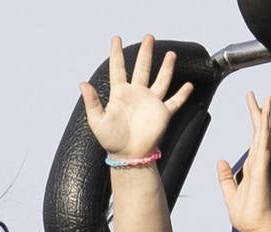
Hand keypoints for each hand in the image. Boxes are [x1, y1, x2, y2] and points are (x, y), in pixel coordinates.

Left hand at [81, 34, 193, 159]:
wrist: (129, 156)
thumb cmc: (111, 141)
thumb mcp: (97, 120)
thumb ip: (92, 101)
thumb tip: (82, 83)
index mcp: (120, 94)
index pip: (118, 68)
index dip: (116, 54)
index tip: (116, 39)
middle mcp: (137, 95)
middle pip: (142, 68)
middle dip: (145, 52)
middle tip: (148, 37)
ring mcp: (151, 103)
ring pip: (160, 80)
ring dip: (166, 67)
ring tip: (170, 53)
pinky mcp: (162, 114)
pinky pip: (174, 102)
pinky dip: (182, 94)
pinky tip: (188, 85)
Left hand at [216, 92, 270, 231]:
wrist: (253, 227)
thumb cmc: (246, 215)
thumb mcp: (229, 192)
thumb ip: (225, 176)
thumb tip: (221, 162)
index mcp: (251, 167)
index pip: (253, 139)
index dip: (254, 122)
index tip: (254, 107)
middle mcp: (258, 163)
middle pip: (259, 133)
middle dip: (259, 113)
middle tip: (259, 96)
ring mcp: (261, 166)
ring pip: (263, 136)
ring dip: (265, 118)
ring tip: (267, 101)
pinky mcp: (261, 171)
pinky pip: (263, 148)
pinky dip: (265, 134)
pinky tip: (266, 123)